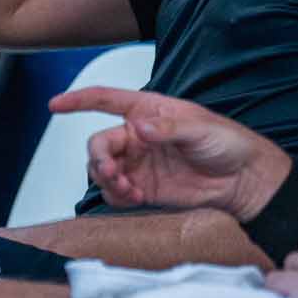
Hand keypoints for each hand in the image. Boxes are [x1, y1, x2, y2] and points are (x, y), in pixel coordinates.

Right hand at [50, 87, 290, 219]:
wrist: (243, 180)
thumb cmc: (227, 143)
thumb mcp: (200, 129)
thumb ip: (166, 128)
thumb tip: (138, 128)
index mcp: (148, 109)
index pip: (105, 100)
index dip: (78, 101)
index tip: (54, 105)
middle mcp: (138, 135)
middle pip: (99, 142)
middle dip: (99, 158)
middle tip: (112, 172)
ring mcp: (139, 162)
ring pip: (102, 169)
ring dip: (106, 180)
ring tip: (128, 189)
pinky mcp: (144, 187)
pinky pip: (116, 192)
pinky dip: (118, 196)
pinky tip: (137, 197)